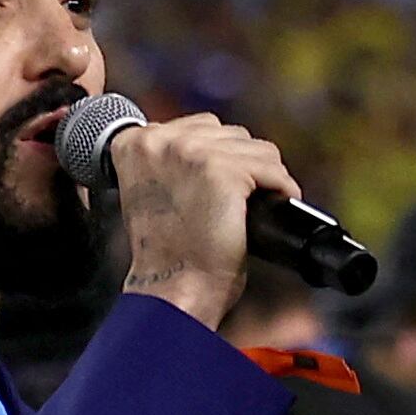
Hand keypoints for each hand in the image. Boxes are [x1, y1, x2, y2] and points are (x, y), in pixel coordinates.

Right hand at [110, 113, 302, 327]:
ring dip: (263, 180)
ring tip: (250, 209)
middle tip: (235, 203)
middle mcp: (159, 140)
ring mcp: (192, 152)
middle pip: (230, 134)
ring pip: (257, 150)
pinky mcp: (224, 170)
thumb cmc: (167, 251)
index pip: (199, 127)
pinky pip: (272, 169)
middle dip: (242, 167)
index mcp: (134, 142)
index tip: (217, 188)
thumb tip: (217, 141)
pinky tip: (270, 211)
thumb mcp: (155, 190)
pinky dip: (281, 191)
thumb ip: (173, 160)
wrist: (174, 287)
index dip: (217, 157)